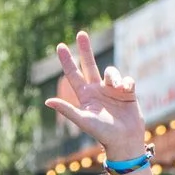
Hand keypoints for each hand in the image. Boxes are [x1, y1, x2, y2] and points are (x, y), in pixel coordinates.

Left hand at [45, 31, 146, 160]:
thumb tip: (47, 101)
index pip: (74, 74)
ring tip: (117, 88)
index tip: (60, 46)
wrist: (125, 141)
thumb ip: (67, 110)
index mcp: (85, 95)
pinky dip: (126, 82)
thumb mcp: (83, 120)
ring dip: (113, 76)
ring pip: (111, 71)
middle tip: (81, 34)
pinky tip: (127, 90)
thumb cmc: (103, 134)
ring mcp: (112, 90)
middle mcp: (97, 90)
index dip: (67, 61)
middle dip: (85, 50)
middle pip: (90, 65)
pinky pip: (127, 79)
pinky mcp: (127, 93)